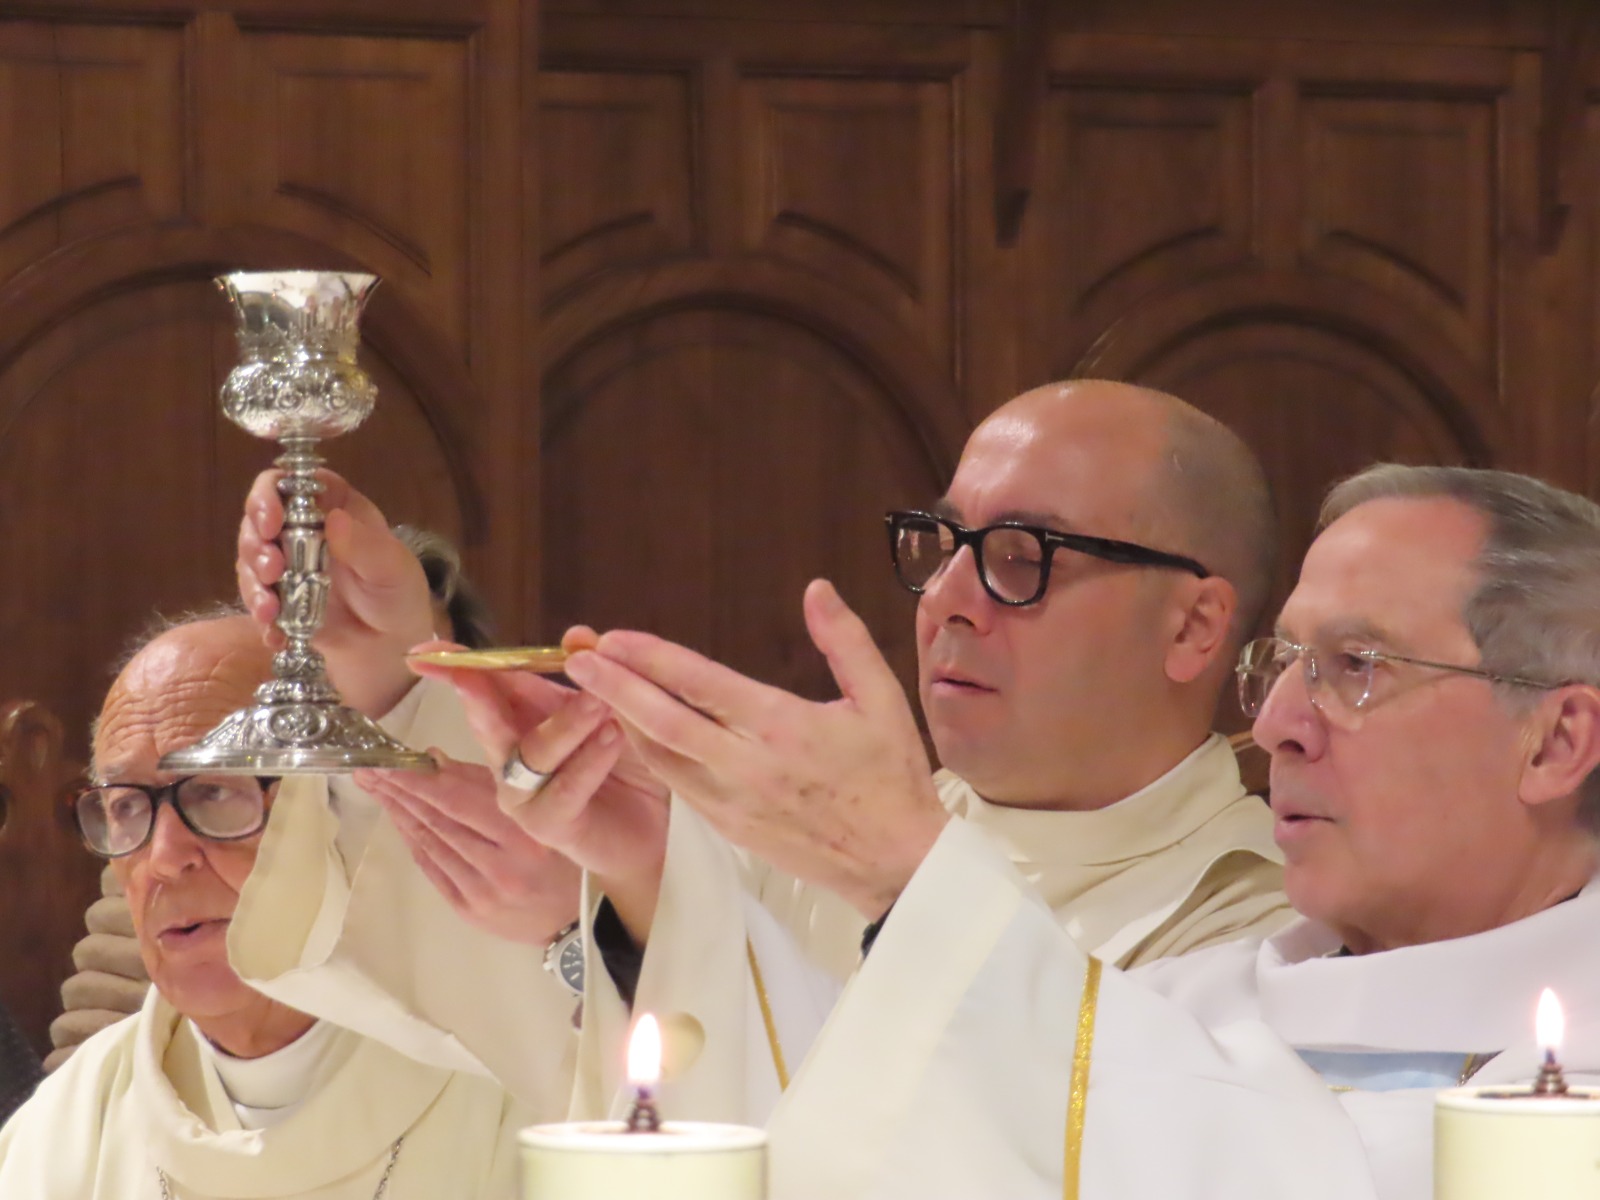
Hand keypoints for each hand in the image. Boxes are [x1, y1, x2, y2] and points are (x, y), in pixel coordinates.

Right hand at [237, 469, 434, 715]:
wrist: (393, 645)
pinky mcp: (278, 598)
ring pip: (250, 559)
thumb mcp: (393, 569)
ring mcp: (287, 565)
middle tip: (271, 569)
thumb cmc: (398, 595)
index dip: (272, 493)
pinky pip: (256, 601)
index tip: (271, 520)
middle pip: (258, 519)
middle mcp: (303, 530)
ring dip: (253, 582)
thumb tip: (334, 518)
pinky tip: (275, 635)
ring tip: (270, 609)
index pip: (293, 483)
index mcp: (333, 507)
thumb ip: (365, 545)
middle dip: (254, 543)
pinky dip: (260, 617)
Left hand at [354, 752, 580, 945]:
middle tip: (367, 768)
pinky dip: (416, 842)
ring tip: (377, 789)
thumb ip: (491, 785)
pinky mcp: (470, 910)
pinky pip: (434, 869)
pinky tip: (401, 821)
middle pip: (438, 821)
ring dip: (401, 814)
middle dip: (399, 791)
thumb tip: (434, 760)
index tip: (387, 760)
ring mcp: (481, 891)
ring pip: (431, 844)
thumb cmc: (568, 855)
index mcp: (524, 834)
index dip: (418, 780)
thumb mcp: (542, 811)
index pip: (458, 801)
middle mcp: (499, 865)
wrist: (580, 920)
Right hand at [410, 634, 671, 941]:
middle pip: (487, 717)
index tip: (425, 649)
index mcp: (524, 716)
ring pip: (530, 752)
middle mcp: (512, 754)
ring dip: (565, 723)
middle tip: (470, 671)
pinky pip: (563, 789)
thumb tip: (577, 634)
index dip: (457, 664)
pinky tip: (612, 739)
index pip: (487, 682)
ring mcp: (525, 793)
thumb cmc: (630, 765)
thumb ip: (596, 674)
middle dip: (476, 690)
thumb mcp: (618, 710)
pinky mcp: (548, 825)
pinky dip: (588, 761)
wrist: (655, 826)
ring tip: (599, 702)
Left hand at [562, 580, 948, 918]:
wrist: (894, 862)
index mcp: (780, 727)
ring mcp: (731, 802)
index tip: (613, 637)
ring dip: (623, 720)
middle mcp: (745, 766)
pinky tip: (634, 730)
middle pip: (661, 722)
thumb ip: (844, 639)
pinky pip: (676, 783)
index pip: (699, 684)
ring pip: (660, 756)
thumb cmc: (891, 777)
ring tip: (594, 687)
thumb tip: (816, 588)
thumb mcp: (881, 699)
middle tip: (577, 658)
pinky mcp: (727, 828)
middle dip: (614, 687)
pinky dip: (649, 753)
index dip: (651, 658)